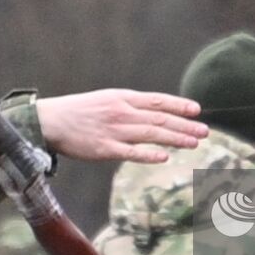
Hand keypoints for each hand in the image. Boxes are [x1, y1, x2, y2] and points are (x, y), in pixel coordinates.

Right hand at [36, 89, 206, 162]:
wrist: (49, 121)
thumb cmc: (78, 111)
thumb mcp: (106, 100)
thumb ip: (129, 106)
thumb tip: (153, 113)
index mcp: (122, 98)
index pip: (157, 101)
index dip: (179, 105)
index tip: (197, 110)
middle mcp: (122, 112)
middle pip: (159, 119)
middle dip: (184, 125)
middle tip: (205, 131)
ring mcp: (114, 130)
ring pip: (151, 134)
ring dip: (175, 138)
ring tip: (193, 143)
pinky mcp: (104, 149)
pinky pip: (130, 152)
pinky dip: (148, 154)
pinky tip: (164, 156)